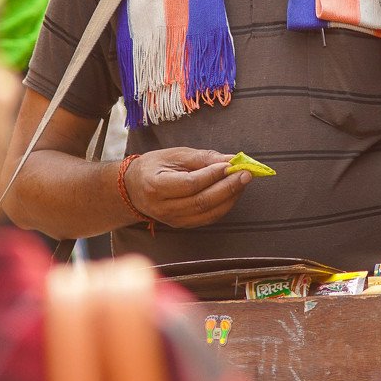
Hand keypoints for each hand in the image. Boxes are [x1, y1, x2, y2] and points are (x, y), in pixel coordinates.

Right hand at [123, 147, 251, 227]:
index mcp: (155, 186)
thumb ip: (202, 158)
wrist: (134, 189)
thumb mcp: (174, 155)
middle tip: (246, 173)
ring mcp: (172, 220)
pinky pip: (208, 218)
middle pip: (201, 202)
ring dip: (230, 197)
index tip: (230, 164)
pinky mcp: (182, 225)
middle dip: (228, 187)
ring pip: (208, 213)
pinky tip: (233, 192)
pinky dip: (224, 206)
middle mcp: (163, 208)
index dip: (212, 175)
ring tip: (243, 181)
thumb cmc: (154, 167)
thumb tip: (230, 160)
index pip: (190, 184)